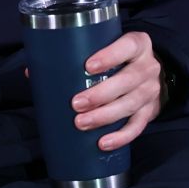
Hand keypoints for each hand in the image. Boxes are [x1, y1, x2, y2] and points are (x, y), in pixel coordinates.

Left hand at [69, 30, 163, 151]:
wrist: (152, 74)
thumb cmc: (120, 58)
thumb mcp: (109, 47)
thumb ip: (79, 53)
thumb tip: (36, 71)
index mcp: (138, 45)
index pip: (128, 46)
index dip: (110, 56)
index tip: (88, 66)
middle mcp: (148, 67)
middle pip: (128, 80)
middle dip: (100, 94)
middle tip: (76, 103)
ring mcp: (150, 91)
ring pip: (130, 105)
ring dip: (104, 116)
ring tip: (82, 123)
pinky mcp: (150, 112)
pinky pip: (137, 126)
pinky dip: (120, 136)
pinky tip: (103, 142)